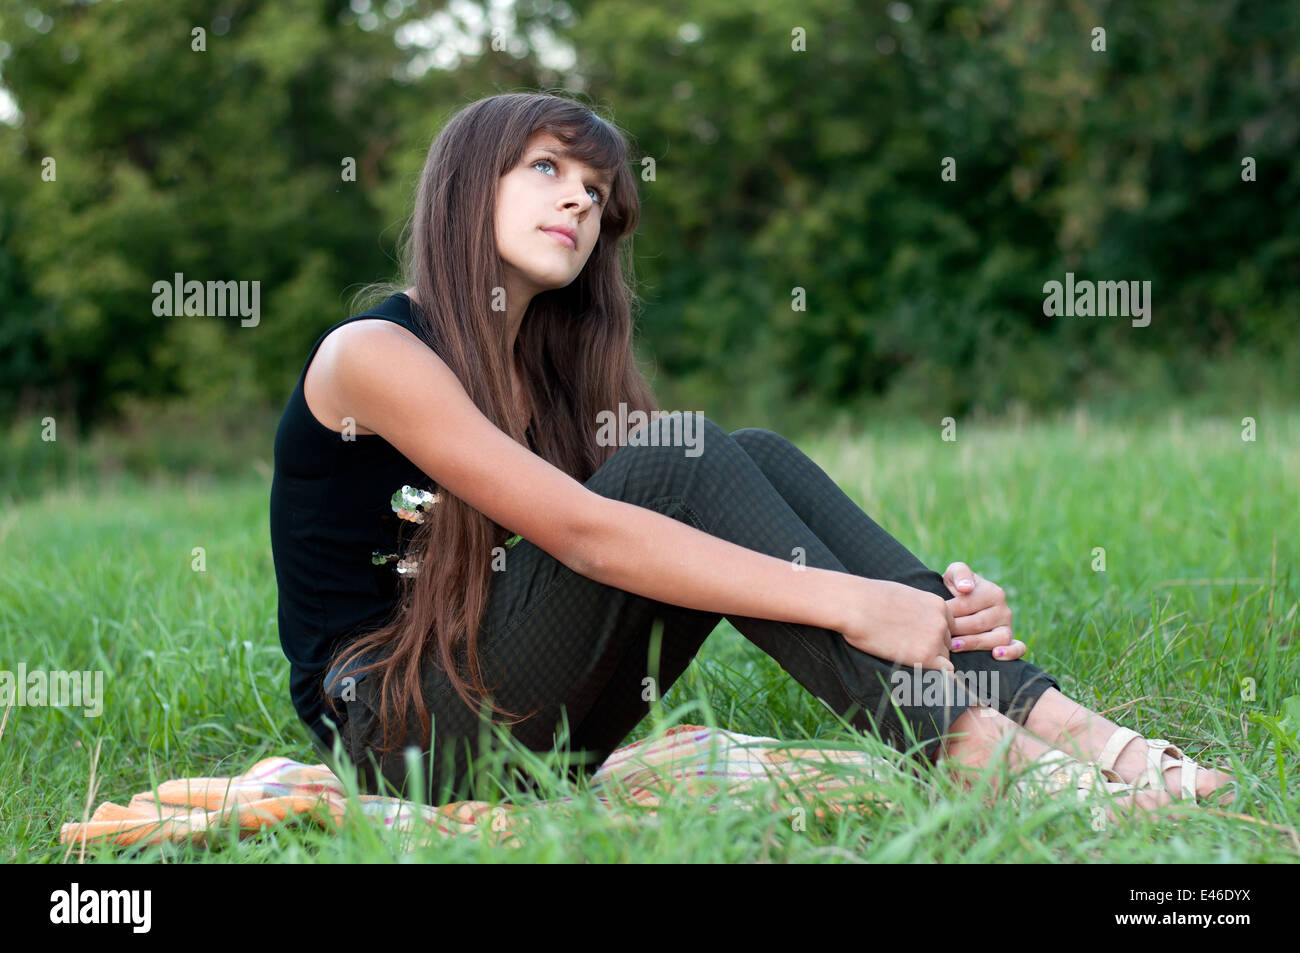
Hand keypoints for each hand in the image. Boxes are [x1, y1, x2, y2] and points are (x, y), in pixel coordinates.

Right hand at [839, 577, 954, 670]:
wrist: (855, 606)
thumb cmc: (870, 598)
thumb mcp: (904, 596)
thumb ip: (918, 608)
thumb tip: (915, 622)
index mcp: (938, 604)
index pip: (947, 626)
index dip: (932, 633)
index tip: (914, 636)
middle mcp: (942, 621)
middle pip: (946, 642)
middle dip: (930, 646)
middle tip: (905, 646)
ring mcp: (935, 639)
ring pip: (943, 657)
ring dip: (927, 659)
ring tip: (903, 654)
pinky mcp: (926, 657)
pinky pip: (944, 671)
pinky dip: (931, 672)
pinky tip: (912, 666)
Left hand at [942, 561, 1025, 660]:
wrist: (962, 601)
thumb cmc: (957, 587)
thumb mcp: (955, 574)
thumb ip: (960, 574)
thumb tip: (966, 588)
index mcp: (993, 592)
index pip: (968, 604)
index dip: (949, 612)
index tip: (934, 617)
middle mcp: (1004, 609)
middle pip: (979, 623)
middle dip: (956, 629)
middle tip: (939, 635)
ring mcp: (1008, 626)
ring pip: (996, 638)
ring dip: (974, 643)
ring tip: (954, 646)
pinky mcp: (1011, 641)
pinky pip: (1018, 648)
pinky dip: (1011, 652)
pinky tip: (995, 654)